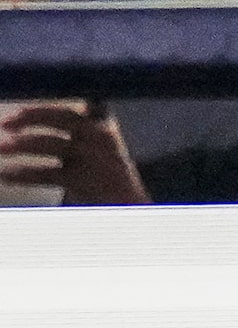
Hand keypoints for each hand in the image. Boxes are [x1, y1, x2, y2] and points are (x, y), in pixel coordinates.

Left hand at [0, 103, 148, 204]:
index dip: (40, 110)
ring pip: (51, 144)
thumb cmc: (109, 191)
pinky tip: (7, 175)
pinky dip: (22, 173)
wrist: (135, 217)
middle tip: (5, 123)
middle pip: (62, 119)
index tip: (16, 114)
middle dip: (30, 117)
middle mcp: (101, 143)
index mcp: (102, 134)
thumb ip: (75, 144)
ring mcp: (95, 162)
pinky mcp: (86, 183)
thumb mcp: (97, 162)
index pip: (68, 114)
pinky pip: (47, 173)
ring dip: (21, 144)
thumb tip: (36, 127)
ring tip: (1, 148)